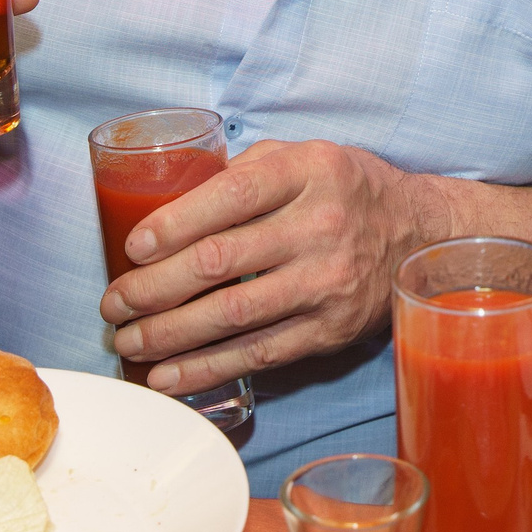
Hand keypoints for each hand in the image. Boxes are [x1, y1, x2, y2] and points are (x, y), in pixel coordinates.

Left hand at [99, 139, 443, 394]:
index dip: (170, 225)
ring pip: (231, 315)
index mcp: (308, 171)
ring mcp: (327, 283)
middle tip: (113, 303)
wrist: (418, 233)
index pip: (228, 197)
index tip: (132, 247)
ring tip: (127, 341)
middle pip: (218, 261)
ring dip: (167, 334)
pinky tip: (166, 375)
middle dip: (152, 288)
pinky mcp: (328, 330)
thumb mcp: (303, 157)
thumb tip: (168, 203)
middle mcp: (320, 226)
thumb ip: (243, 171)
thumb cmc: (345, 189)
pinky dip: (205, 369)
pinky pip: (257, 354)